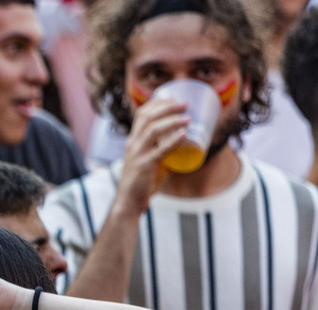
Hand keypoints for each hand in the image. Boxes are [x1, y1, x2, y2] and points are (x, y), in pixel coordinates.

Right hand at [114, 97, 189, 215]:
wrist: (129, 203)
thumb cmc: (142, 183)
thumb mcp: (149, 160)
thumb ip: (162, 151)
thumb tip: (184, 145)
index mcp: (133, 141)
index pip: (141, 114)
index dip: (158, 102)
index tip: (173, 98)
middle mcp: (133, 144)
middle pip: (147, 117)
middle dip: (167, 107)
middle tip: (185, 104)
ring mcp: (137, 155)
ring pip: (152, 130)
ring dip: (172, 120)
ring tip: (188, 118)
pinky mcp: (144, 166)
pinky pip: (159, 150)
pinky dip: (173, 141)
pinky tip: (184, 135)